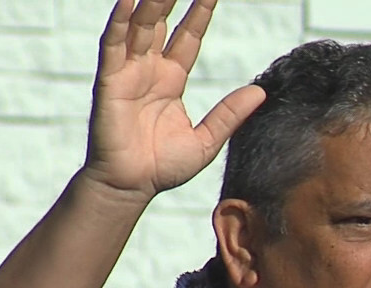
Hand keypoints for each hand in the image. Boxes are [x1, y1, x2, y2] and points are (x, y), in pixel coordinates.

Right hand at [80, 0, 266, 201]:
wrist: (131, 187)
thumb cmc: (163, 168)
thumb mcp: (207, 140)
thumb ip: (230, 114)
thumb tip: (260, 93)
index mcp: (171, 80)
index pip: (187, 36)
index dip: (199, 12)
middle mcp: (149, 70)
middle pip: (162, 22)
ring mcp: (128, 73)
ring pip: (139, 26)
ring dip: (150, 1)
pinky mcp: (109, 82)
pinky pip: (112, 45)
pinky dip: (119, 21)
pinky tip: (128, 0)